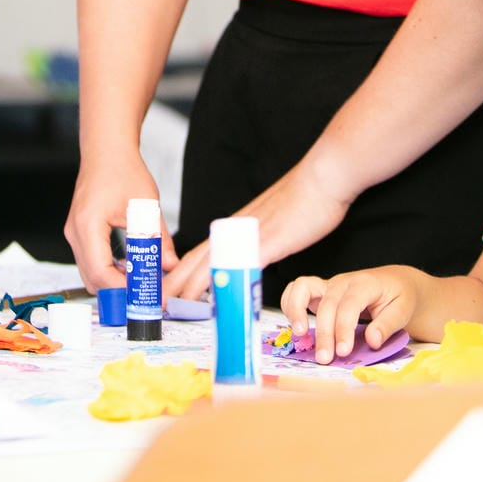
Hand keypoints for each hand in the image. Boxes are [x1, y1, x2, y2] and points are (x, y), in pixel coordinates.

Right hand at [64, 150, 171, 289]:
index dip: (123, 290)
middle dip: (119, 292)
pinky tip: (130, 268)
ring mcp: (74, 233)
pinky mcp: (79, 233)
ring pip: (90, 273)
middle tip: (146, 294)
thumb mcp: (146, 206)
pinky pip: (90, 262)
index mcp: (88, 225)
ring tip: (142, 282)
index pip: (100, 273)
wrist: (106, 150)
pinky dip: (109, 271)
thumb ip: (158, 239)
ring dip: (114, 283)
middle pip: (92, 279)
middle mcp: (75, 232)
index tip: (146, 294)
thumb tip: (171, 266)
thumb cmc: (123, 170)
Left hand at [160, 160, 352, 299]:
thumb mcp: (275, 223)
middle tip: (158, 302)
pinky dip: (224, 280)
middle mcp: (237, 229)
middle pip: (197, 259)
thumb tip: (255, 254)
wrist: (324, 177)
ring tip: (172, 303)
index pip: (201, 252)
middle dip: (175, 283)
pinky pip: (239, 264)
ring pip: (210, 263)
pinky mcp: (268, 241)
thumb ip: (261, 239)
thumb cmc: (307, 199)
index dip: (182, 272)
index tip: (169, 289)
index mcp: (236, 226)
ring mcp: (250, 235)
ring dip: (189, 285)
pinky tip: (214, 295)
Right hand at [280, 266, 420, 363]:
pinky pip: (297, 290)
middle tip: (325, 359)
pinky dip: (290, 304)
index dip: (343, 329)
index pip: (348, 306)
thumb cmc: (400, 297)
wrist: (395, 282)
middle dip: (323, 333)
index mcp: (364, 284)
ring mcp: (328, 284)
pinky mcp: (320, 291)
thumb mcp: (403, 309)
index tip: (343, 352)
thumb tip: (372, 341)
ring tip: (299, 335)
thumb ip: (388, 325)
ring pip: (303, 288)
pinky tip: (295, 326)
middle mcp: (342, 281)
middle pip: (326, 305)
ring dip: (296, 311)